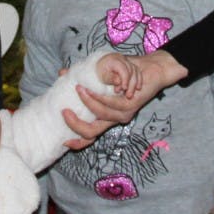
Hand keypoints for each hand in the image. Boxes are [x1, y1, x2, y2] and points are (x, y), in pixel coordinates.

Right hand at [61, 50, 188, 149]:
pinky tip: (91, 88)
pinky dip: (100, 97)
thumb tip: (62, 74)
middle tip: (64, 112)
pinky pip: (112, 104)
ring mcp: (123, 114)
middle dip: (76, 124)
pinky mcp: (130, 105)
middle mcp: (115, 120)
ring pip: (100, 115)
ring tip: (78, 89)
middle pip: (91, 133)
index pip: (90, 137)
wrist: (151, 70)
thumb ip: (83, 78)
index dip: (77, 143)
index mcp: (107, 117)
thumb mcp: (102, 78)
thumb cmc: (126, 74)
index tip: (64, 141)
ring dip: (87, 103)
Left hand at [96, 53, 142, 97]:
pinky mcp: (130, 64)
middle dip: (131, 83)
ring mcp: (127, 61)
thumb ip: (111, 78)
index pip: (124, 70)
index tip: (124, 89)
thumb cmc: (100, 72)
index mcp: (115, 60)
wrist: (101, 65)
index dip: (125, 80)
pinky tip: (137, 88)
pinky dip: (139, 80)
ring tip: (131, 93)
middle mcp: (123, 59)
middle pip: (132, 70)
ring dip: (135, 83)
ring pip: (136, 71)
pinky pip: (138, 71)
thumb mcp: (103, 76)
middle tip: (128, 95)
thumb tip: (118, 82)